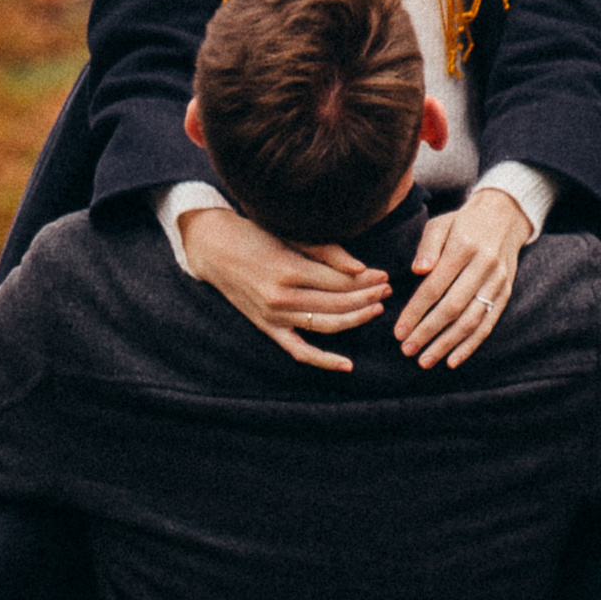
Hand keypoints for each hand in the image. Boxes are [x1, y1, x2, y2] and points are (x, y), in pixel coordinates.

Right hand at [181, 204, 389, 374]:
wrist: (213, 249)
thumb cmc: (253, 234)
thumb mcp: (289, 235)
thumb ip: (326, 251)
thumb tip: (362, 268)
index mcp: (288, 268)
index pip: (340, 280)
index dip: (367, 279)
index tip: (385, 275)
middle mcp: (281, 297)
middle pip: (338, 303)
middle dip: (368, 297)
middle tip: (388, 289)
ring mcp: (274, 316)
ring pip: (327, 325)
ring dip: (356, 319)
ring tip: (376, 308)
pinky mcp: (267, 328)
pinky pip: (299, 351)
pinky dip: (324, 360)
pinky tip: (348, 365)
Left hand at [395, 185, 529, 368]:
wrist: (505, 217)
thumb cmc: (463, 223)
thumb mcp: (441, 224)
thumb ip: (427, 246)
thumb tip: (418, 270)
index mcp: (463, 248)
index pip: (435, 287)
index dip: (416, 311)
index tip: (398, 331)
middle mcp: (484, 267)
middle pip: (453, 307)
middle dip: (427, 332)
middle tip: (407, 349)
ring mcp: (498, 282)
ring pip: (471, 321)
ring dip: (447, 344)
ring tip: (425, 360)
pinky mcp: (505, 293)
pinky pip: (488, 324)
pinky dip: (470, 345)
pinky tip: (453, 360)